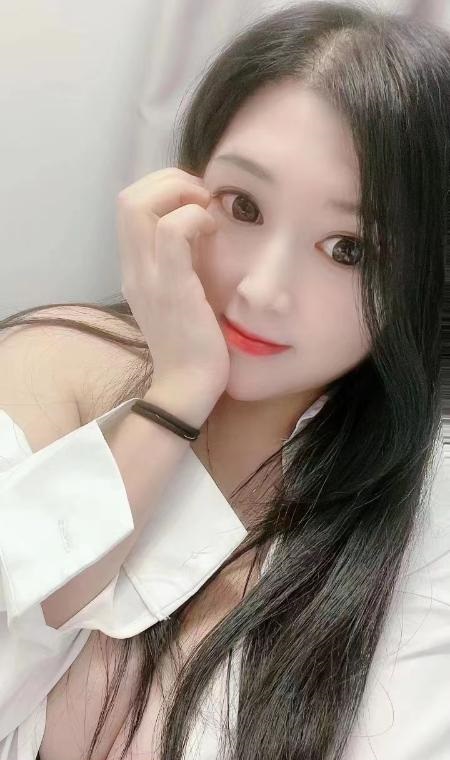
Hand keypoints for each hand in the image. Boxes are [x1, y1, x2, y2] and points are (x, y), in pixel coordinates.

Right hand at [116, 167, 229, 398]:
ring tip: (206, 212)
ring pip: (139, 205)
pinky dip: (194, 218)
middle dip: (170, 181)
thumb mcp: (183, 293)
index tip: (197, 201)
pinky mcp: (171, 287)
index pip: (129, 206)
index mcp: (135, 269)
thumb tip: (203, 224)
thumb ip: (184, 260)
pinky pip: (171, 232)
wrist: (189, 386)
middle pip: (128, 197)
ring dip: (179, 193)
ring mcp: (147, 278)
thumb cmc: (195, 342)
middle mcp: (133, 269)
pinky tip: (213, 231)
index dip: (163, 188)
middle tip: (202, 198)